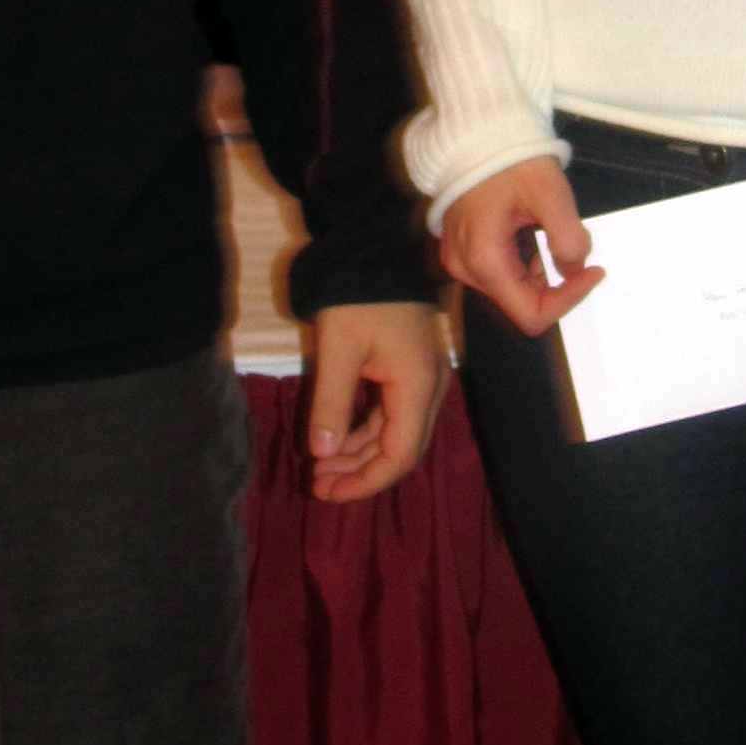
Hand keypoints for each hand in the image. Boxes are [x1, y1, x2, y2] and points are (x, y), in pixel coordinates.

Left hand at [305, 299, 450, 502]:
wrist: (377, 252)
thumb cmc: (357, 297)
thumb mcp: (337, 349)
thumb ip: (330, 404)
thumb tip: (322, 455)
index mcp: (417, 387)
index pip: (399, 455)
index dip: (366, 481)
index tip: (329, 492)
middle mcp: (428, 390)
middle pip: (401, 450)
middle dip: (360, 473)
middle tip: (317, 485)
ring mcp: (422, 381)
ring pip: (395, 435)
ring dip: (360, 455)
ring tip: (321, 468)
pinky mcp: (409, 373)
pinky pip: (391, 415)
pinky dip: (364, 433)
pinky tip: (336, 441)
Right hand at [438, 158, 601, 339]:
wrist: (474, 130)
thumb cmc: (511, 158)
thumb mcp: (550, 194)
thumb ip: (568, 238)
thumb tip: (575, 268)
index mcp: (485, 260)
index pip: (531, 314)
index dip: (568, 300)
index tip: (593, 270)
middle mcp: (466, 269)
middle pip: (521, 304)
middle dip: (557, 285)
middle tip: (580, 250)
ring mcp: (459, 260)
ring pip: (512, 289)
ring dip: (542, 273)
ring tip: (551, 233)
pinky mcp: (461, 248)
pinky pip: (499, 271)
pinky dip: (525, 262)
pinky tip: (531, 233)